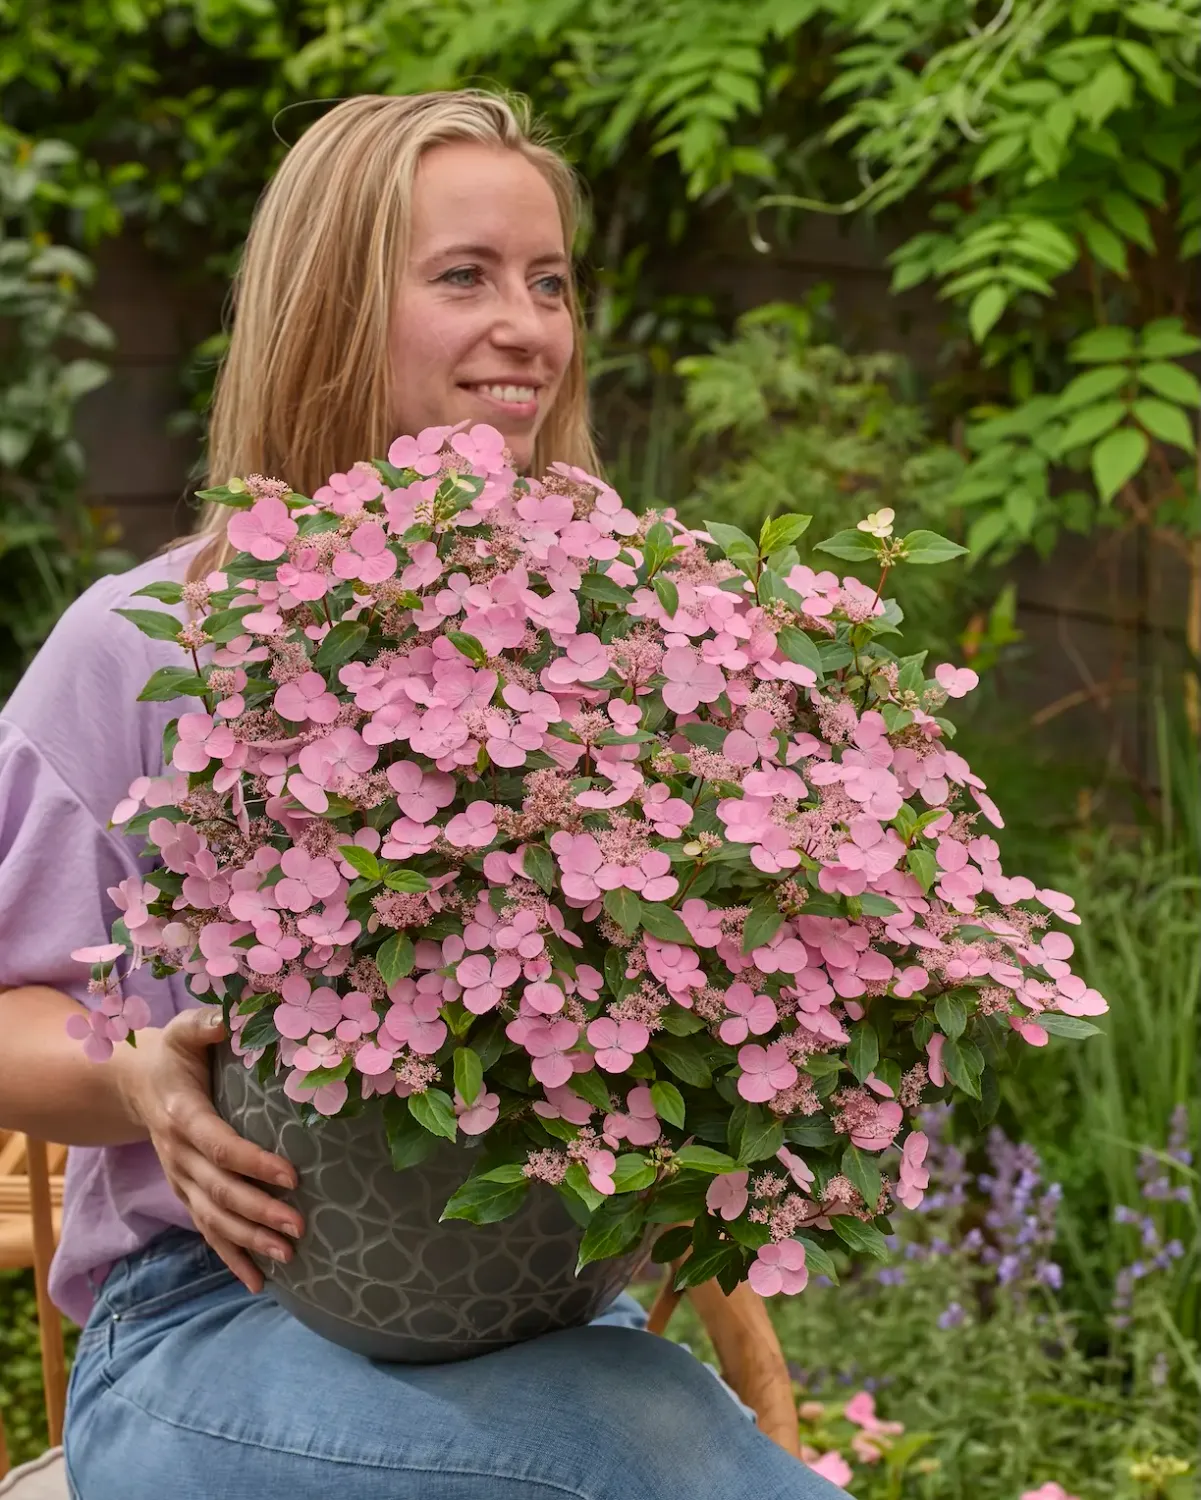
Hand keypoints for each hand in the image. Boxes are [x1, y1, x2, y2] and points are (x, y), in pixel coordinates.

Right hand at [118, 1007, 303, 1292]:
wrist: (134, 1081)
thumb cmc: (173, 1050)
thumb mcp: (186, 1029)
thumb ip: (208, 1024)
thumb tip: (232, 1018)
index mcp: (182, 1114)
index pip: (220, 1145)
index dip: (253, 1163)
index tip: (292, 1175)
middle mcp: (178, 1153)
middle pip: (218, 1191)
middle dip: (258, 1212)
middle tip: (300, 1226)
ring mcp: (180, 1178)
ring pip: (212, 1218)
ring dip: (249, 1241)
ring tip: (289, 1256)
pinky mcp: (185, 1192)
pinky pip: (207, 1230)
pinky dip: (231, 1258)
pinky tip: (260, 1283)